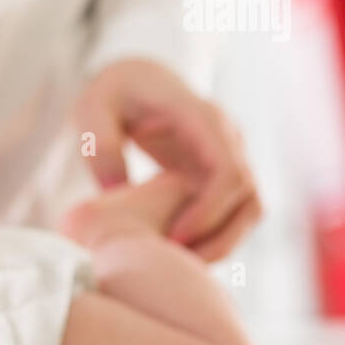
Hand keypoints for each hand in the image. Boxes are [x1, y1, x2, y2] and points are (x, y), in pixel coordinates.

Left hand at [72, 57, 261, 262]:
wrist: (135, 80)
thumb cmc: (111, 93)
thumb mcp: (93, 110)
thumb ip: (102, 146)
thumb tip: (117, 193)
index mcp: (201, 117)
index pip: (228, 169)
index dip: (208, 210)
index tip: (175, 238)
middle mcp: (226, 135)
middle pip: (248, 195)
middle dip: (218, 235)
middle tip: (174, 263)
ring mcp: (231, 153)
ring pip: (251, 207)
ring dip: (224, 240)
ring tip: (179, 264)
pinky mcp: (223, 172)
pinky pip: (237, 210)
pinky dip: (218, 235)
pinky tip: (181, 253)